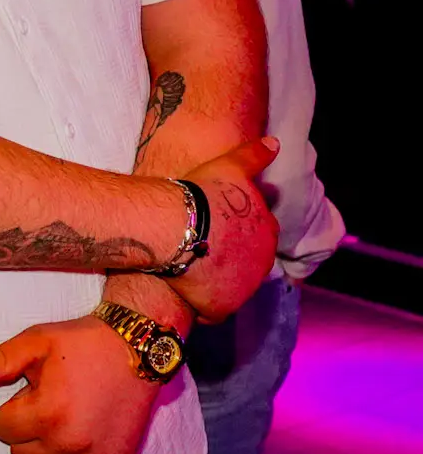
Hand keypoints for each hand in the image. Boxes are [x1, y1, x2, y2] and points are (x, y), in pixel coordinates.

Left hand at [0, 316, 160, 453]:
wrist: (138, 349)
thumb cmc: (82, 344)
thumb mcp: (36, 342)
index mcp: (48, 414)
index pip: (3, 429)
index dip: (12, 407)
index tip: (31, 392)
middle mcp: (72, 443)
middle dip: (26, 431)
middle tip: (48, 404)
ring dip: (46, 449)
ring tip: (64, 417)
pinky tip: (80, 433)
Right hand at [173, 137, 279, 322]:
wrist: (176, 225)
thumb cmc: (201, 195)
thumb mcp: (230, 168)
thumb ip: (254, 156)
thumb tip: (276, 143)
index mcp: (267, 231)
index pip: (256, 237)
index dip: (234, 235)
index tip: (215, 232)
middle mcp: (263, 263)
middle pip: (244, 265)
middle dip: (226, 261)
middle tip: (197, 252)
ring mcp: (244, 287)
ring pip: (229, 288)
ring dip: (214, 282)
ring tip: (188, 270)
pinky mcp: (222, 306)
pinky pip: (213, 311)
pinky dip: (201, 304)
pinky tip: (183, 290)